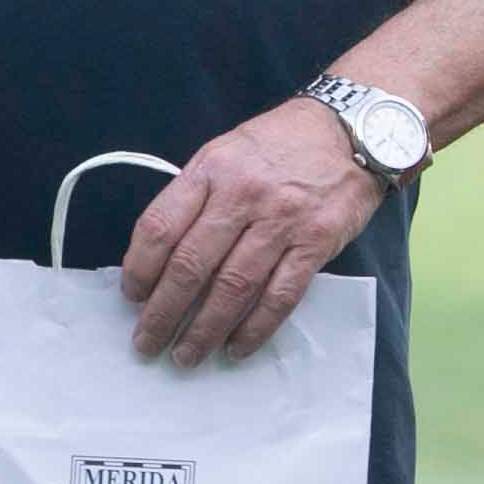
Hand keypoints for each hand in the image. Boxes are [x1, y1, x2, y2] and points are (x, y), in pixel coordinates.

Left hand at [121, 96, 385, 365]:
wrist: (351, 129)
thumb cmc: (280, 144)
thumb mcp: (226, 152)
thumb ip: (196, 197)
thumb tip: (163, 257)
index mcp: (212, 170)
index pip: (160, 227)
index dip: (139, 270)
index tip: (132, 297)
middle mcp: (243, 195)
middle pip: (191, 265)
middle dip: (163, 313)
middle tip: (147, 342)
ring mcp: (283, 220)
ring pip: (232, 287)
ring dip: (204, 329)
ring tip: (186, 355)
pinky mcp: (316, 243)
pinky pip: (280, 295)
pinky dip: (255, 328)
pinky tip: (236, 347)